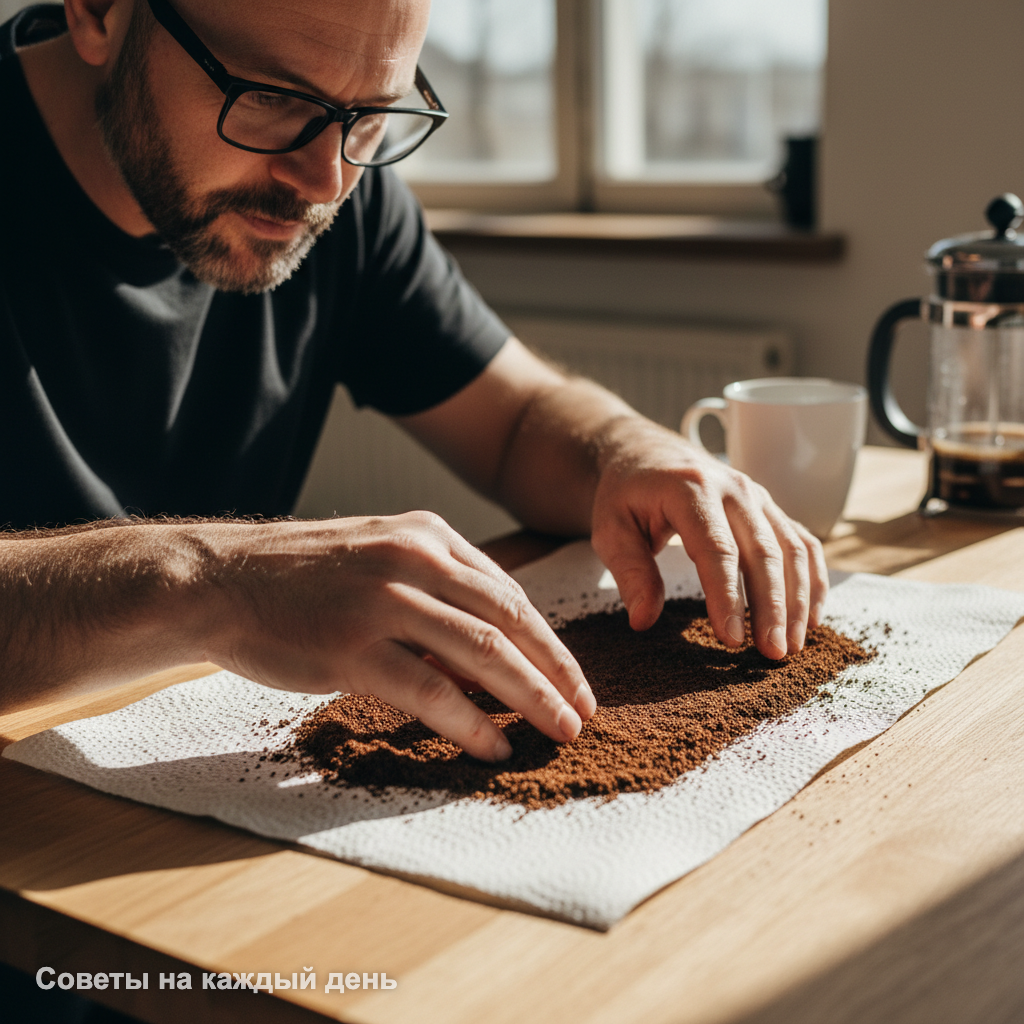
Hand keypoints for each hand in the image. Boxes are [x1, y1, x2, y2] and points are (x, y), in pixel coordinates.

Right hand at [196, 513, 594, 760]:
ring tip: (561, 730)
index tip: (573, 678)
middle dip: (557, 671)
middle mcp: (415, 560)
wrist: (220, 580)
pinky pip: (430, 689)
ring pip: (483, 652)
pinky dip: (471, 721)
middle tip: (585, 710)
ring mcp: (384, 601)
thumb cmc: (301, 578)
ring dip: (532, 696)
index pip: (510, 592)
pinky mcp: (352, 646)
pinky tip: (494, 744)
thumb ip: (435, 592)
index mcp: (427, 537)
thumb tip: (489, 654)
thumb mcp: (378, 559)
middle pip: (511, 619)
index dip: (550, 641)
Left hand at [589, 420, 827, 658]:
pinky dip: (813, 580)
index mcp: (690, 489)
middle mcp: (732, 488)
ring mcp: (757, 496)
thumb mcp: (610, 530)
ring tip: (791, 646)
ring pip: (791, 549)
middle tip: (771, 654)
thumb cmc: (626, 494)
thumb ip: (629, 572)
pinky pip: (803, 543)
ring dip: (796, 600)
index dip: (727, 597)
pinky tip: (811, 618)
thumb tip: (643, 619)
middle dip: (772, 607)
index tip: (731, 639)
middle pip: (763, 552)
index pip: (716, 549)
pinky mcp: (769, 508)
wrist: (645, 454)